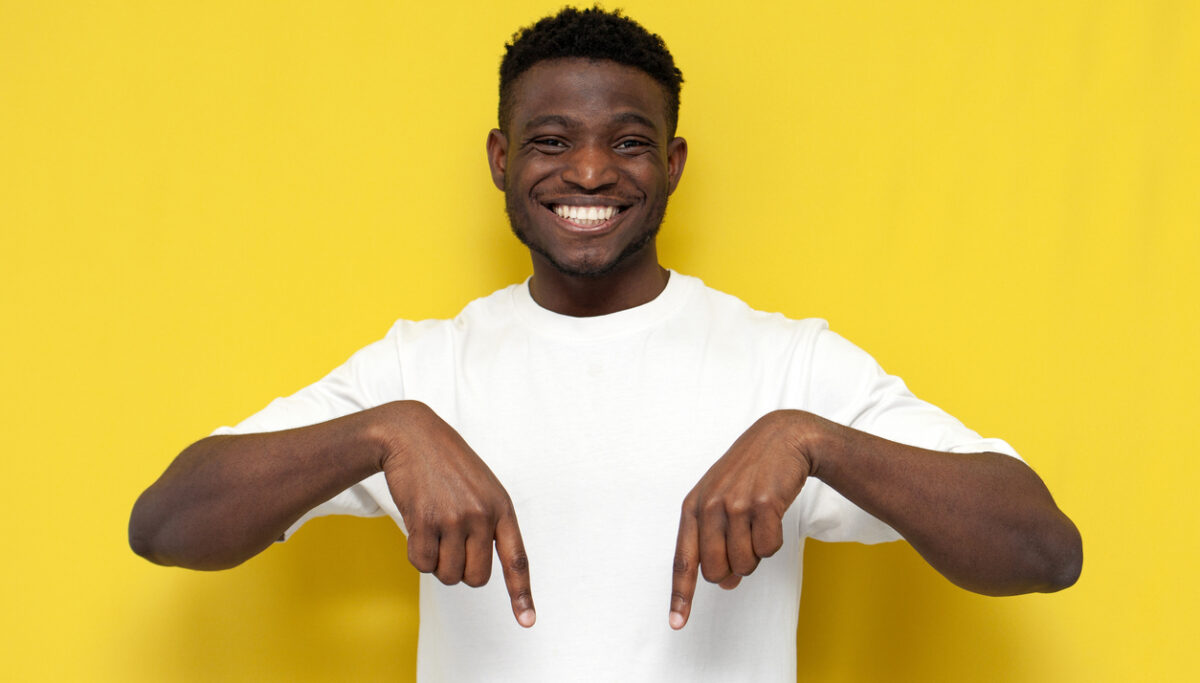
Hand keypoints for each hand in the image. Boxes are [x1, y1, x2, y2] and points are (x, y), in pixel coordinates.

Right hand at [377, 401, 534, 627]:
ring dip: (438, 562)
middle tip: (451, 545)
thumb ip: (490, 522)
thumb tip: (476, 570)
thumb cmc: (448, 464)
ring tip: (434, 529)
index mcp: (503, 508)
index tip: (527, 622)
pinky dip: (417, 554)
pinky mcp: (424, 521)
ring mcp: (453, 518)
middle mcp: (482, 516)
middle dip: (461, 571)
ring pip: (448, 574)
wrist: (412, 435)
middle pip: (475, 578)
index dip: (522, 594)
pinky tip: (418, 526)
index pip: (517, 560)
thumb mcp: (483, 486)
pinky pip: (422, 564)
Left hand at [669, 410, 812, 629]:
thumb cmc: (749, 474)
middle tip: (746, 543)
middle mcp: (709, 506)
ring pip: (745, 563)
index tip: (677, 623)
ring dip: (757, 554)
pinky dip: (774, 541)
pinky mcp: (763, 504)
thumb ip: (716, 540)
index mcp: (693, 507)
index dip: (681, 595)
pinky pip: (769, 549)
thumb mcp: (723, 501)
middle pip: (717, 571)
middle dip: (735, 569)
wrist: (782, 438)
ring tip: (759, 524)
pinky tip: (773, 516)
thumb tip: (727, 583)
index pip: (683, 560)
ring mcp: (735, 504)